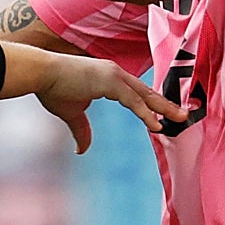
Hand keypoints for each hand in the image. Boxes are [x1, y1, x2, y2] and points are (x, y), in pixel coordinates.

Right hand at [28, 50, 187, 153]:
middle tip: (184, 115)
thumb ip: (82, 131)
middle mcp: (115, 73)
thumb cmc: (53, 89)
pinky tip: (156, 125)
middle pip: (147, 91)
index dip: (152, 104)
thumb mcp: (71, 114)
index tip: (166, 115)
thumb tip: (82, 150)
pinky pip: (133, 100)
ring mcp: (114, 75)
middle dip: (166, 105)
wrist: (40, 74)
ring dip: (164, 108)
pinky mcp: (109, 81)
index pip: (137, 92)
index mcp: (110, 78)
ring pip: (145, 95)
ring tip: (180, 119)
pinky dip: (146, 113)